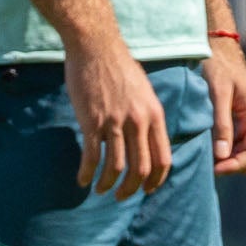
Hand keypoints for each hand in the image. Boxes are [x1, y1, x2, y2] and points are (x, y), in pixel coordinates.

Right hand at [66, 35, 170, 199]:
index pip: (164, 158)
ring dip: (108, 185)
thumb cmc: (120, 68)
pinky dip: (86, 173)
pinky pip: (91, 156)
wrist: (97, 47)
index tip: (147, 190)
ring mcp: (115, 122)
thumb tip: (147, 140)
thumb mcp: (145, 93)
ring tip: (100, 191)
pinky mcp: (91, 121)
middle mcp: (139, 122)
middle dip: (132, 189)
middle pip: (142, 168)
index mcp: (156, 115)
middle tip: (121, 197)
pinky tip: (82, 180)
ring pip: (116, 167)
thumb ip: (148, 116)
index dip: (156, 180)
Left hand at [204, 36, 245, 175]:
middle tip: (206, 168)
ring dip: (227, 160)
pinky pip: (234, 144)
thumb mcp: (218, 94)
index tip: (214, 169)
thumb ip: (221, 124)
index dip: (236, 166)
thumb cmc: (218, 66)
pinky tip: (205, 150)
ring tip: (203, 160)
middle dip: (232, 166)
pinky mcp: (236, 120)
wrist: (217, 46)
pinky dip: (222, 152)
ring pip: (242, 153)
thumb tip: (221, 156)